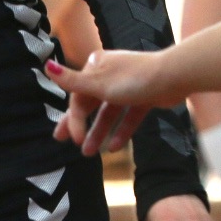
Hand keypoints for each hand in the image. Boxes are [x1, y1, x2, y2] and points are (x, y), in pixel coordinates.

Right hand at [46, 51, 181, 154]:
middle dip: (80, 124)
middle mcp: (110, 74)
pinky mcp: (144, 96)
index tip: (74, 140)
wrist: (174, 76)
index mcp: (96, 66)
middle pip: (90, 103)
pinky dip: (122, 130)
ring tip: (90, 153)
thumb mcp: (98, 84)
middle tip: (66, 141)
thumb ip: (71, 81)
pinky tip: (115, 147)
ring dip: (99, 132)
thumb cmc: (134, 78)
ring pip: (109, 112)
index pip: (78, 96)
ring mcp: (128, 86)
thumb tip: (46, 67)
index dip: (74, 119)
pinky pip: (129, 116)